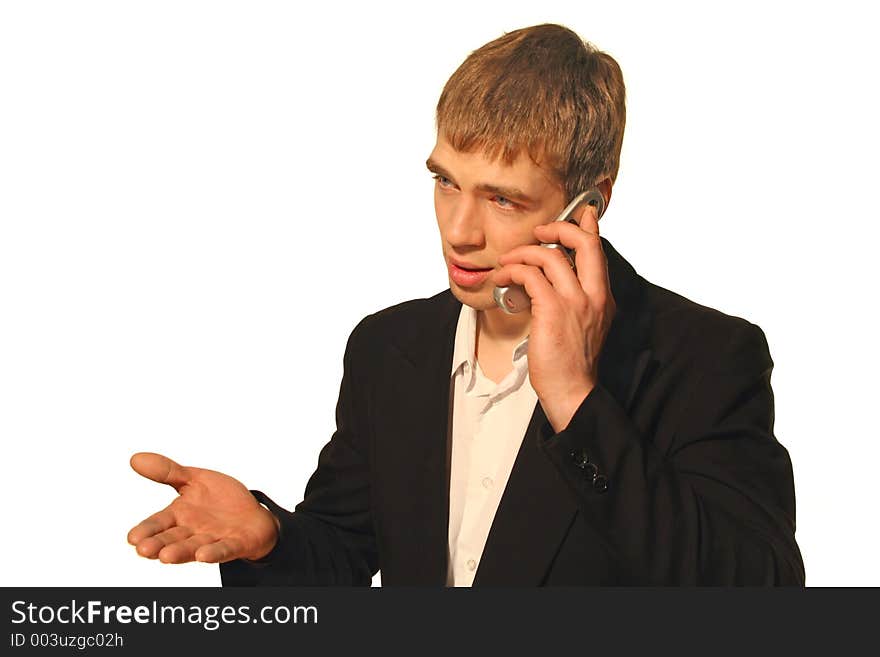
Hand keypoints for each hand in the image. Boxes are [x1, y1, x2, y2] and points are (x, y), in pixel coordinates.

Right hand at [127, 452, 278, 563]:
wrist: (253, 515)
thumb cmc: (220, 500)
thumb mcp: (195, 479)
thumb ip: (168, 472)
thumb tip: (135, 458)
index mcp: (179, 516)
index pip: (158, 523)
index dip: (146, 530)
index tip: (132, 538)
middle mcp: (192, 531)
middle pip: (172, 539)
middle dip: (158, 544)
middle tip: (144, 550)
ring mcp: (213, 540)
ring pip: (193, 547)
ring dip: (180, 552)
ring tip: (166, 556)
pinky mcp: (235, 544)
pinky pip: (224, 550)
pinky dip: (214, 553)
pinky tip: (204, 556)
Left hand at [493, 204, 615, 431]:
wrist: (572, 392)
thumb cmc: (570, 363)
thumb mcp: (583, 326)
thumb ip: (576, 301)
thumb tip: (554, 281)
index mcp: (603, 298)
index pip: (599, 251)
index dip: (589, 227)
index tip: (581, 213)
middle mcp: (595, 296)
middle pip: (585, 242)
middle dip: (560, 227)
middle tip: (540, 230)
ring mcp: (576, 302)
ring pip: (550, 256)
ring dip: (523, 253)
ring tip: (507, 262)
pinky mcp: (553, 310)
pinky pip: (530, 276)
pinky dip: (512, 271)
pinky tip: (502, 278)